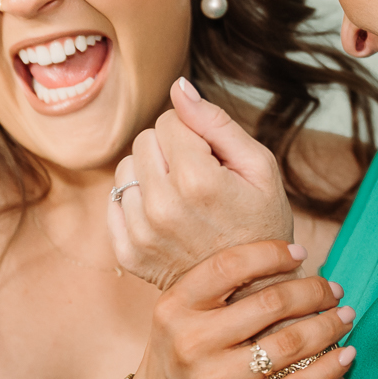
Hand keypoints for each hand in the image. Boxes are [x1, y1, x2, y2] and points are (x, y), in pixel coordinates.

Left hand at [110, 78, 294, 290]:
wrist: (253, 291)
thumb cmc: (262, 225)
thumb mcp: (259, 167)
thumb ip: (216, 122)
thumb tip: (178, 87)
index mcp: (197, 180)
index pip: (168, 120)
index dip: (193, 134)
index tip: (213, 160)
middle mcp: (162, 206)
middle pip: (144, 140)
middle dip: (170, 150)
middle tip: (199, 179)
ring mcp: (141, 233)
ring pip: (126, 169)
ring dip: (151, 175)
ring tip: (182, 198)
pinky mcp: (128, 252)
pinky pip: (114, 201)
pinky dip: (136, 202)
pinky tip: (165, 216)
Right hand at [128, 241, 356, 378]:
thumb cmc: (179, 359)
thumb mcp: (178, 317)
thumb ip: (217, 291)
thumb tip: (285, 257)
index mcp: (175, 308)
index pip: (230, 265)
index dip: (272, 253)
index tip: (300, 253)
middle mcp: (191, 343)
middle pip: (270, 303)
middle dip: (313, 291)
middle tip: (333, 291)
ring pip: (291, 344)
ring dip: (328, 326)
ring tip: (344, 317)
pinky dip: (330, 368)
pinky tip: (345, 354)